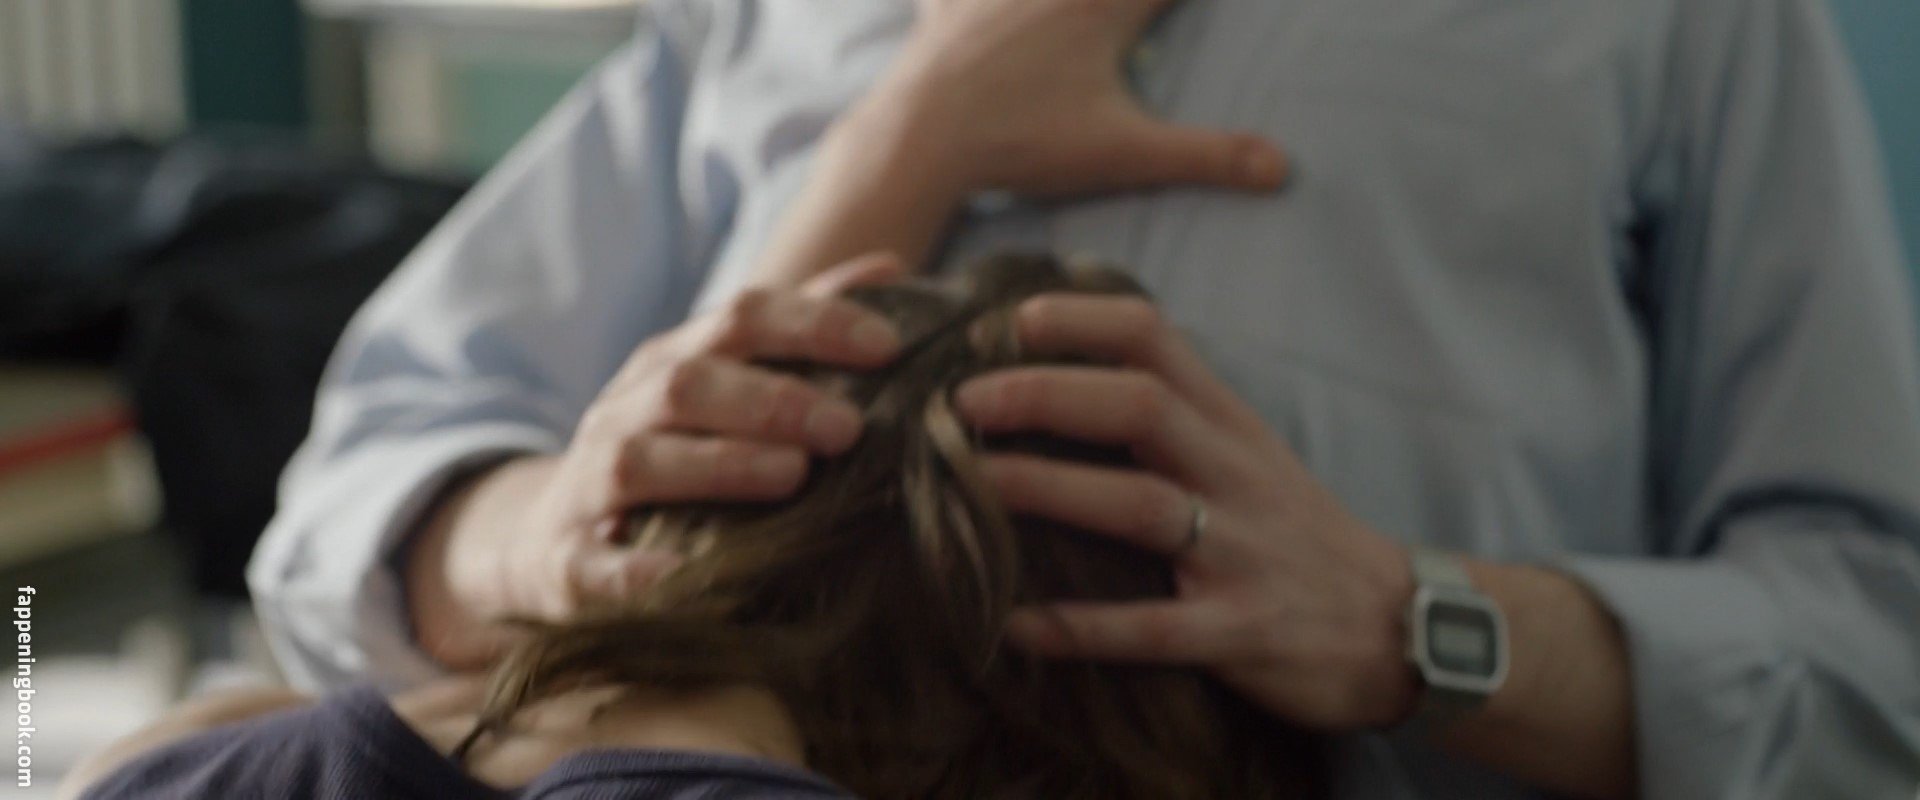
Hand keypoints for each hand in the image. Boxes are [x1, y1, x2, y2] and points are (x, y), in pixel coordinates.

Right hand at [443, 255, 906, 628]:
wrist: (552, 540)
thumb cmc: (673, 454)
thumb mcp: (726, 384)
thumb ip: (802, 330)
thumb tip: (890, 267)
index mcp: (673, 362)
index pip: (742, 318)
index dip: (814, 324)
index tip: (888, 346)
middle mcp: (626, 410)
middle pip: (690, 383)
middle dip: (773, 400)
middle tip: (849, 427)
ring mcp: (589, 483)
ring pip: (640, 460)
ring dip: (719, 465)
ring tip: (793, 476)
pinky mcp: (566, 563)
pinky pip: (593, 566)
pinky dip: (636, 572)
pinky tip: (686, 574)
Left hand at [869, 0, 1287, 196]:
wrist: (924, 134)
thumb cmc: (1026, 143)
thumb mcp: (1126, 154)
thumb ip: (1207, 156)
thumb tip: (1284, 167)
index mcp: (1105, 7)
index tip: (1195, 0)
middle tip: (1139, 9)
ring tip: (1076, 7)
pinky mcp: (950, 5)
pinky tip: (955, 0)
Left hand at [954, 294, 1419, 728]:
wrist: (1401, 628)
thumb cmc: (1294, 533)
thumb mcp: (1246, 453)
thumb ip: (1170, 413)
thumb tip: (1055, 374)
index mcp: (1229, 423)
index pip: (1156, 339)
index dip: (1080, 321)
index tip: (1007, 322)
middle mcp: (1235, 474)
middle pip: (1140, 407)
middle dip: (1046, 395)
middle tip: (961, 403)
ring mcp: (1241, 552)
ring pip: (1140, 506)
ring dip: (1049, 492)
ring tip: (968, 490)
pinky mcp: (1241, 631)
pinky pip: (1154, 628)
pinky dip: (1083, 627)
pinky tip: (1016, 626)